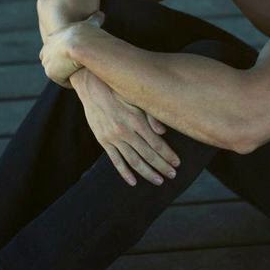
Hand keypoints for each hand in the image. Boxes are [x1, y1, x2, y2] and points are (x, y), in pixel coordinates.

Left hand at [40, 11, 103, 87]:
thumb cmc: (88, 33)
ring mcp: (48, 62)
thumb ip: (94, 19)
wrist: (81, 43)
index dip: (62, 53)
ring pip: (57, 72)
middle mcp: (46, 50)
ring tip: (79, 73)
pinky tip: (80, 77)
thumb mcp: (91, 23)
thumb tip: (102, 14)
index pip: (52, 48)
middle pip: (51, 61)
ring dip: (67, 73)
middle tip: (76, 67)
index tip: (73, 56)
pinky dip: (71, 80)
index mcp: (52, 38)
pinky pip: (63, 80)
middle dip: (61, 65)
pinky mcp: (52, 73)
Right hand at [72, 69, 180, 186]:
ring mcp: (113, 138)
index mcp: (136, 120)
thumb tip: (163, 132)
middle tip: (172, 175)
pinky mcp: (103, 141)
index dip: (168, 155)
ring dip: (147, 172)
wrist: (92, 88)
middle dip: (162, 166)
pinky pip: (115, 160)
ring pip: (133, 160)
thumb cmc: (119, 91)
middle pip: (147, 154)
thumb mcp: (136, 98)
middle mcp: (125, 131)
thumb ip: (151, 115)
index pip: (156, 143)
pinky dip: (124, 172)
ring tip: (158, 180)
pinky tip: (133, 181)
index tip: (177, 163)